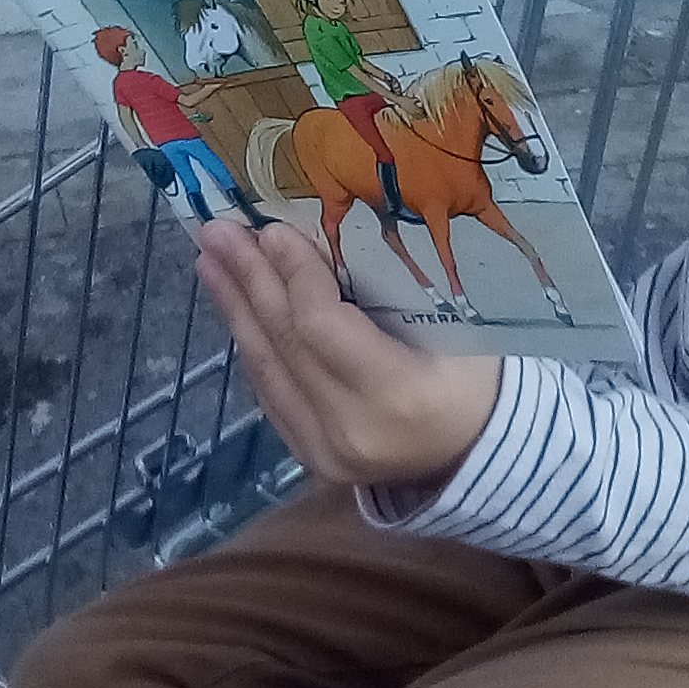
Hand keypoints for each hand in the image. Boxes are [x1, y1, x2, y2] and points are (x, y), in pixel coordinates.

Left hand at [194, 220, 500, 490]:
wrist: (477, 450)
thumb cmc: (475, 375)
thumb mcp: (453, 326)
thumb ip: (385, 292)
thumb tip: (315, 235)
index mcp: (397, 394)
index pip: (322, 327)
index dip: (292, 275)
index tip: (270, 230)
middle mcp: (351, 430)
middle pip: (286, 343)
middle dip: (248, 281)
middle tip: (218, 233)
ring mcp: (324, 451)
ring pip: (267, 369)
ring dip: (236, 310)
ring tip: (211, 262)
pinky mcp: (309, 457)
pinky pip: (270, 391)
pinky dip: (254, 343)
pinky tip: (236, 307)